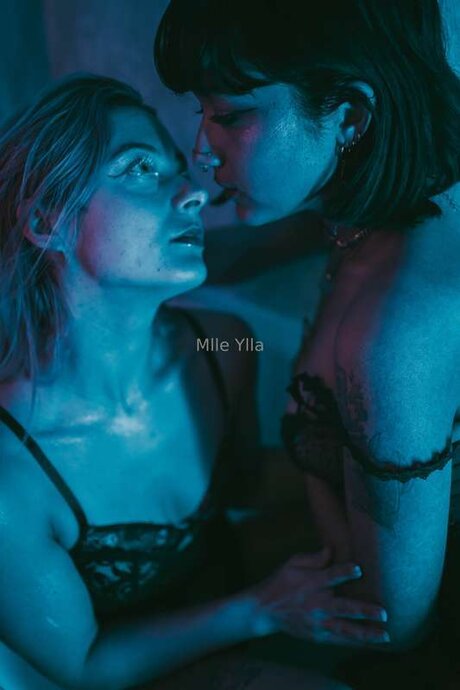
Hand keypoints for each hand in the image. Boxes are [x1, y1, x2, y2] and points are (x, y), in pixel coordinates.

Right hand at [247, 547, 388, 645]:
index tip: (358, 569)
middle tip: (383, 613)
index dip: (344, 572)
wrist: (264, 610)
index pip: (329, 576)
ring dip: (365, 633)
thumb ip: (313, 558)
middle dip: (363, 610)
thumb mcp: (292, 562)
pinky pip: (339, 640)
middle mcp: (316, 604)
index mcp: (311, 583)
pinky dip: (355, 642)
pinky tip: (371, 644)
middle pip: (343, 607)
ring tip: (384, 635)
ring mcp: (318, 622)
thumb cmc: (281, 581)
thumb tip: (331, 549)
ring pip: (345, 629)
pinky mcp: (317, 635)